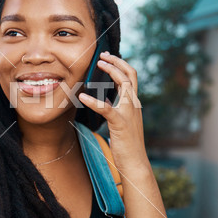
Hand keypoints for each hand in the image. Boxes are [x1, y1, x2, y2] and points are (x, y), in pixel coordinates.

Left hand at [78, 51, 147, 170]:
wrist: (135, 163)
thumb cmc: (127, 145)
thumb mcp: (122, 123)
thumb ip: (116, 110)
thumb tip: (107, 101)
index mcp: (133, 104)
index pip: (130, 78)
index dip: (119, 65)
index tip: (107, 58)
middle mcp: (134, 104)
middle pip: (130, 74)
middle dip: (117, 61)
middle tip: (103, 55)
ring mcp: (129, 112)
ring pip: (124, 83)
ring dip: (111, 71)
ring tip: (99, 63)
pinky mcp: (120, 123)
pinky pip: (106, 108)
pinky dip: (93, 101)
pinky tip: (82, 97)